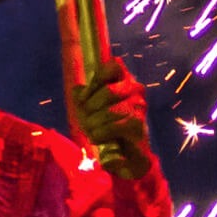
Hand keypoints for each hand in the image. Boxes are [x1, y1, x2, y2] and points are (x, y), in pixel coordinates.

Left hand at [72, 57, 154, 180]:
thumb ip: (82, 95)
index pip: (114, 65)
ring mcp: (139, 106)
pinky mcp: (138, 124)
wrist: (124, 152)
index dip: (96, 79)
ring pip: (109, 111)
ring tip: (90, 130)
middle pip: (107, 91)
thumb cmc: (104, 123)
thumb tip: (77, 90)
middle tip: (85, 119)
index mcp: (123, 78)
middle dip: (90, 107)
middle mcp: (135, 88)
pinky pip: (113, 126)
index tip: (84, 97)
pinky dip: (100, 133)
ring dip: (93, 123)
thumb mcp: (88, 107)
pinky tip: (96, 137)